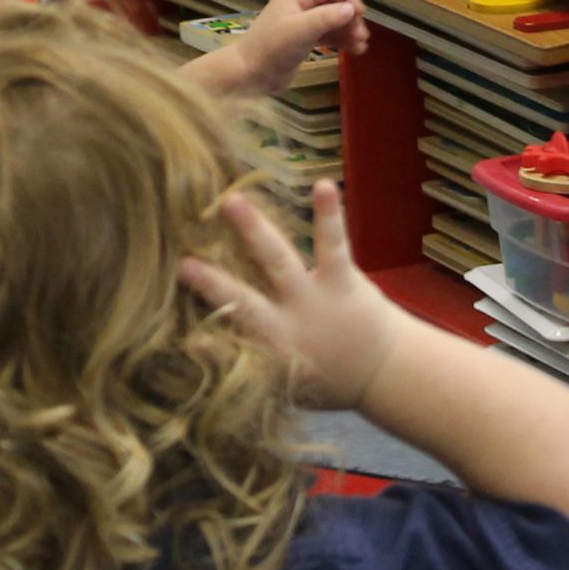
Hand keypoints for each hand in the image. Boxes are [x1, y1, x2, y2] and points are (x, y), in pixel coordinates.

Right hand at [179, 183, 401, 411]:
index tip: (184, 337)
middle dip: (214, 284)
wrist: (385, 372)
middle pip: (245, 301)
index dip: (209, 345)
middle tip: (184, 263)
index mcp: (272, 353)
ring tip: (234, 201)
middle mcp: (288, 325)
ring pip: (278, 261)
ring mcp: (314, 299)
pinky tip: (324, 185)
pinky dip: (327, 214)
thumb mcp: (285, 383)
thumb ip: (246, 366)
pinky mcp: (342, 279)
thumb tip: (195, 344)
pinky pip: (332, 243)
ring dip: (254, 230)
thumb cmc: (323, 376)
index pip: (232, 348)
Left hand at [220, 0, 369, 96]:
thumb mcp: (301, 30)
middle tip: (361, 35)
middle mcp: (300, 6)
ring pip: (332, 20)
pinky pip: (327, 34)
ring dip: (348, 30)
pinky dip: (341, 40)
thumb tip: (352, 9)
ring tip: (361, 46)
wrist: (250, 74)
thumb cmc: (272, 48)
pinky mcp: (303, 40)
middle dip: (350, 17)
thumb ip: (327, 17)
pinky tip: (354, 51)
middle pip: (333, 2)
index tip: (361, 14)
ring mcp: (301, 23)